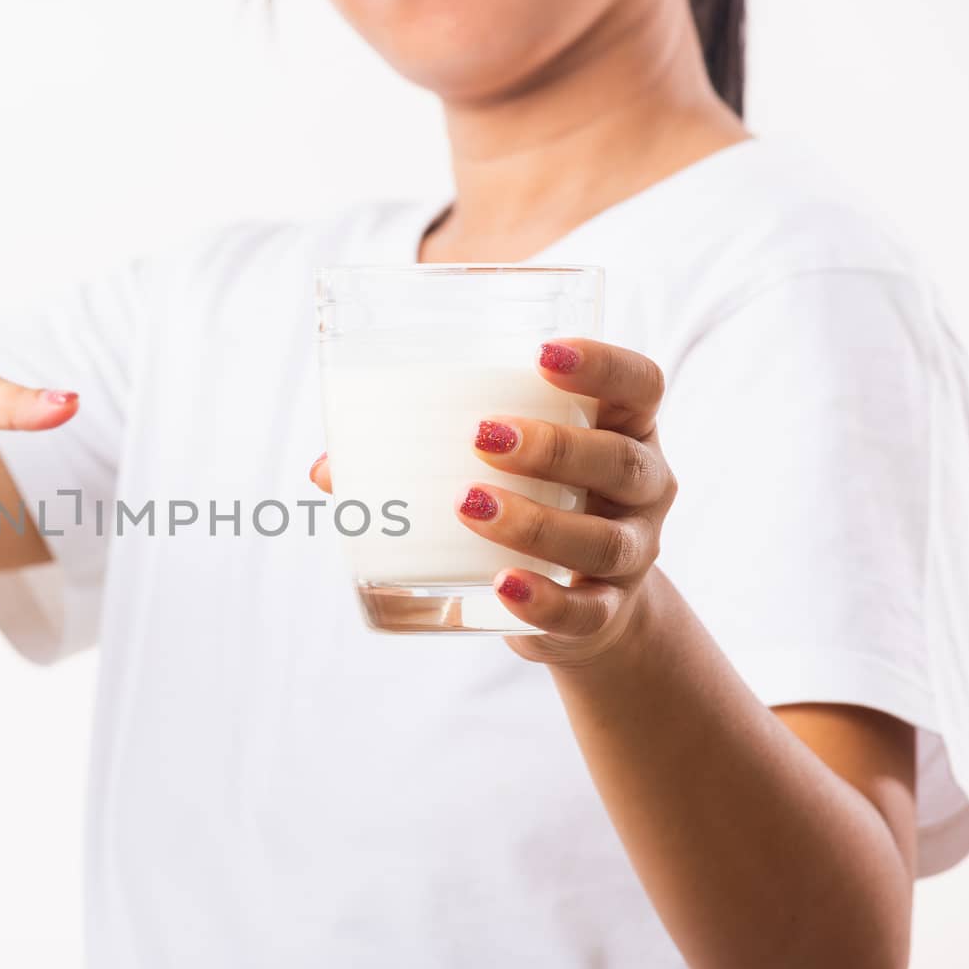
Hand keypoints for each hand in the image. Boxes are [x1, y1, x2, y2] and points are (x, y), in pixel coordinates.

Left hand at [310, 339, 674, 665]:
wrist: (584, 606)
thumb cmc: (534, 507)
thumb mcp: (504, 470)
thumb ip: (425, 456)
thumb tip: (326, 469)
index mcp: (622, 430)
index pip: (639, 384)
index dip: (601, 364)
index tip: (542, 354)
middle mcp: (643, 488)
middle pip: (618, 460)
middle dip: (552, 445)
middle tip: (481, 436)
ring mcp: (632, 555)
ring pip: (602, 539)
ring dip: (535, 521)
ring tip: (468, 504)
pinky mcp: (606, 614)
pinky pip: (584, 611)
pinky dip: (543, 600)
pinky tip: (503, 585)